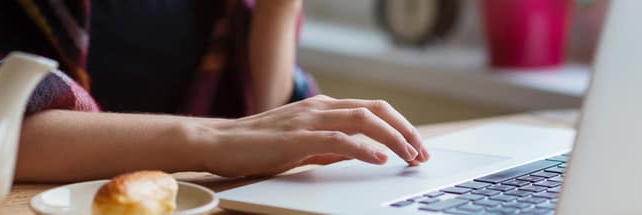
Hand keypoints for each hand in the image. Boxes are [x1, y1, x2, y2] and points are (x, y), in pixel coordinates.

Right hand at [199, 95, 428, 176]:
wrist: (219, 143)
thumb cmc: (257, 146)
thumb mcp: (302, 144)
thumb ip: (330, 146)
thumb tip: (361, 154)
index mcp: (323, 108)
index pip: (372, 110)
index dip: (400, 126)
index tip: (416, 147)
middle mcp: (320, 107)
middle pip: (376, 110)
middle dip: (405, 130)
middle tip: (422, 153)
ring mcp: (309, 119)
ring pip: (363, 120)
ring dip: (393, 138)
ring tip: (409, 157)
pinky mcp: (298, 137)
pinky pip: (339, 139)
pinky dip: (364, 148)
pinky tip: (380, 159)